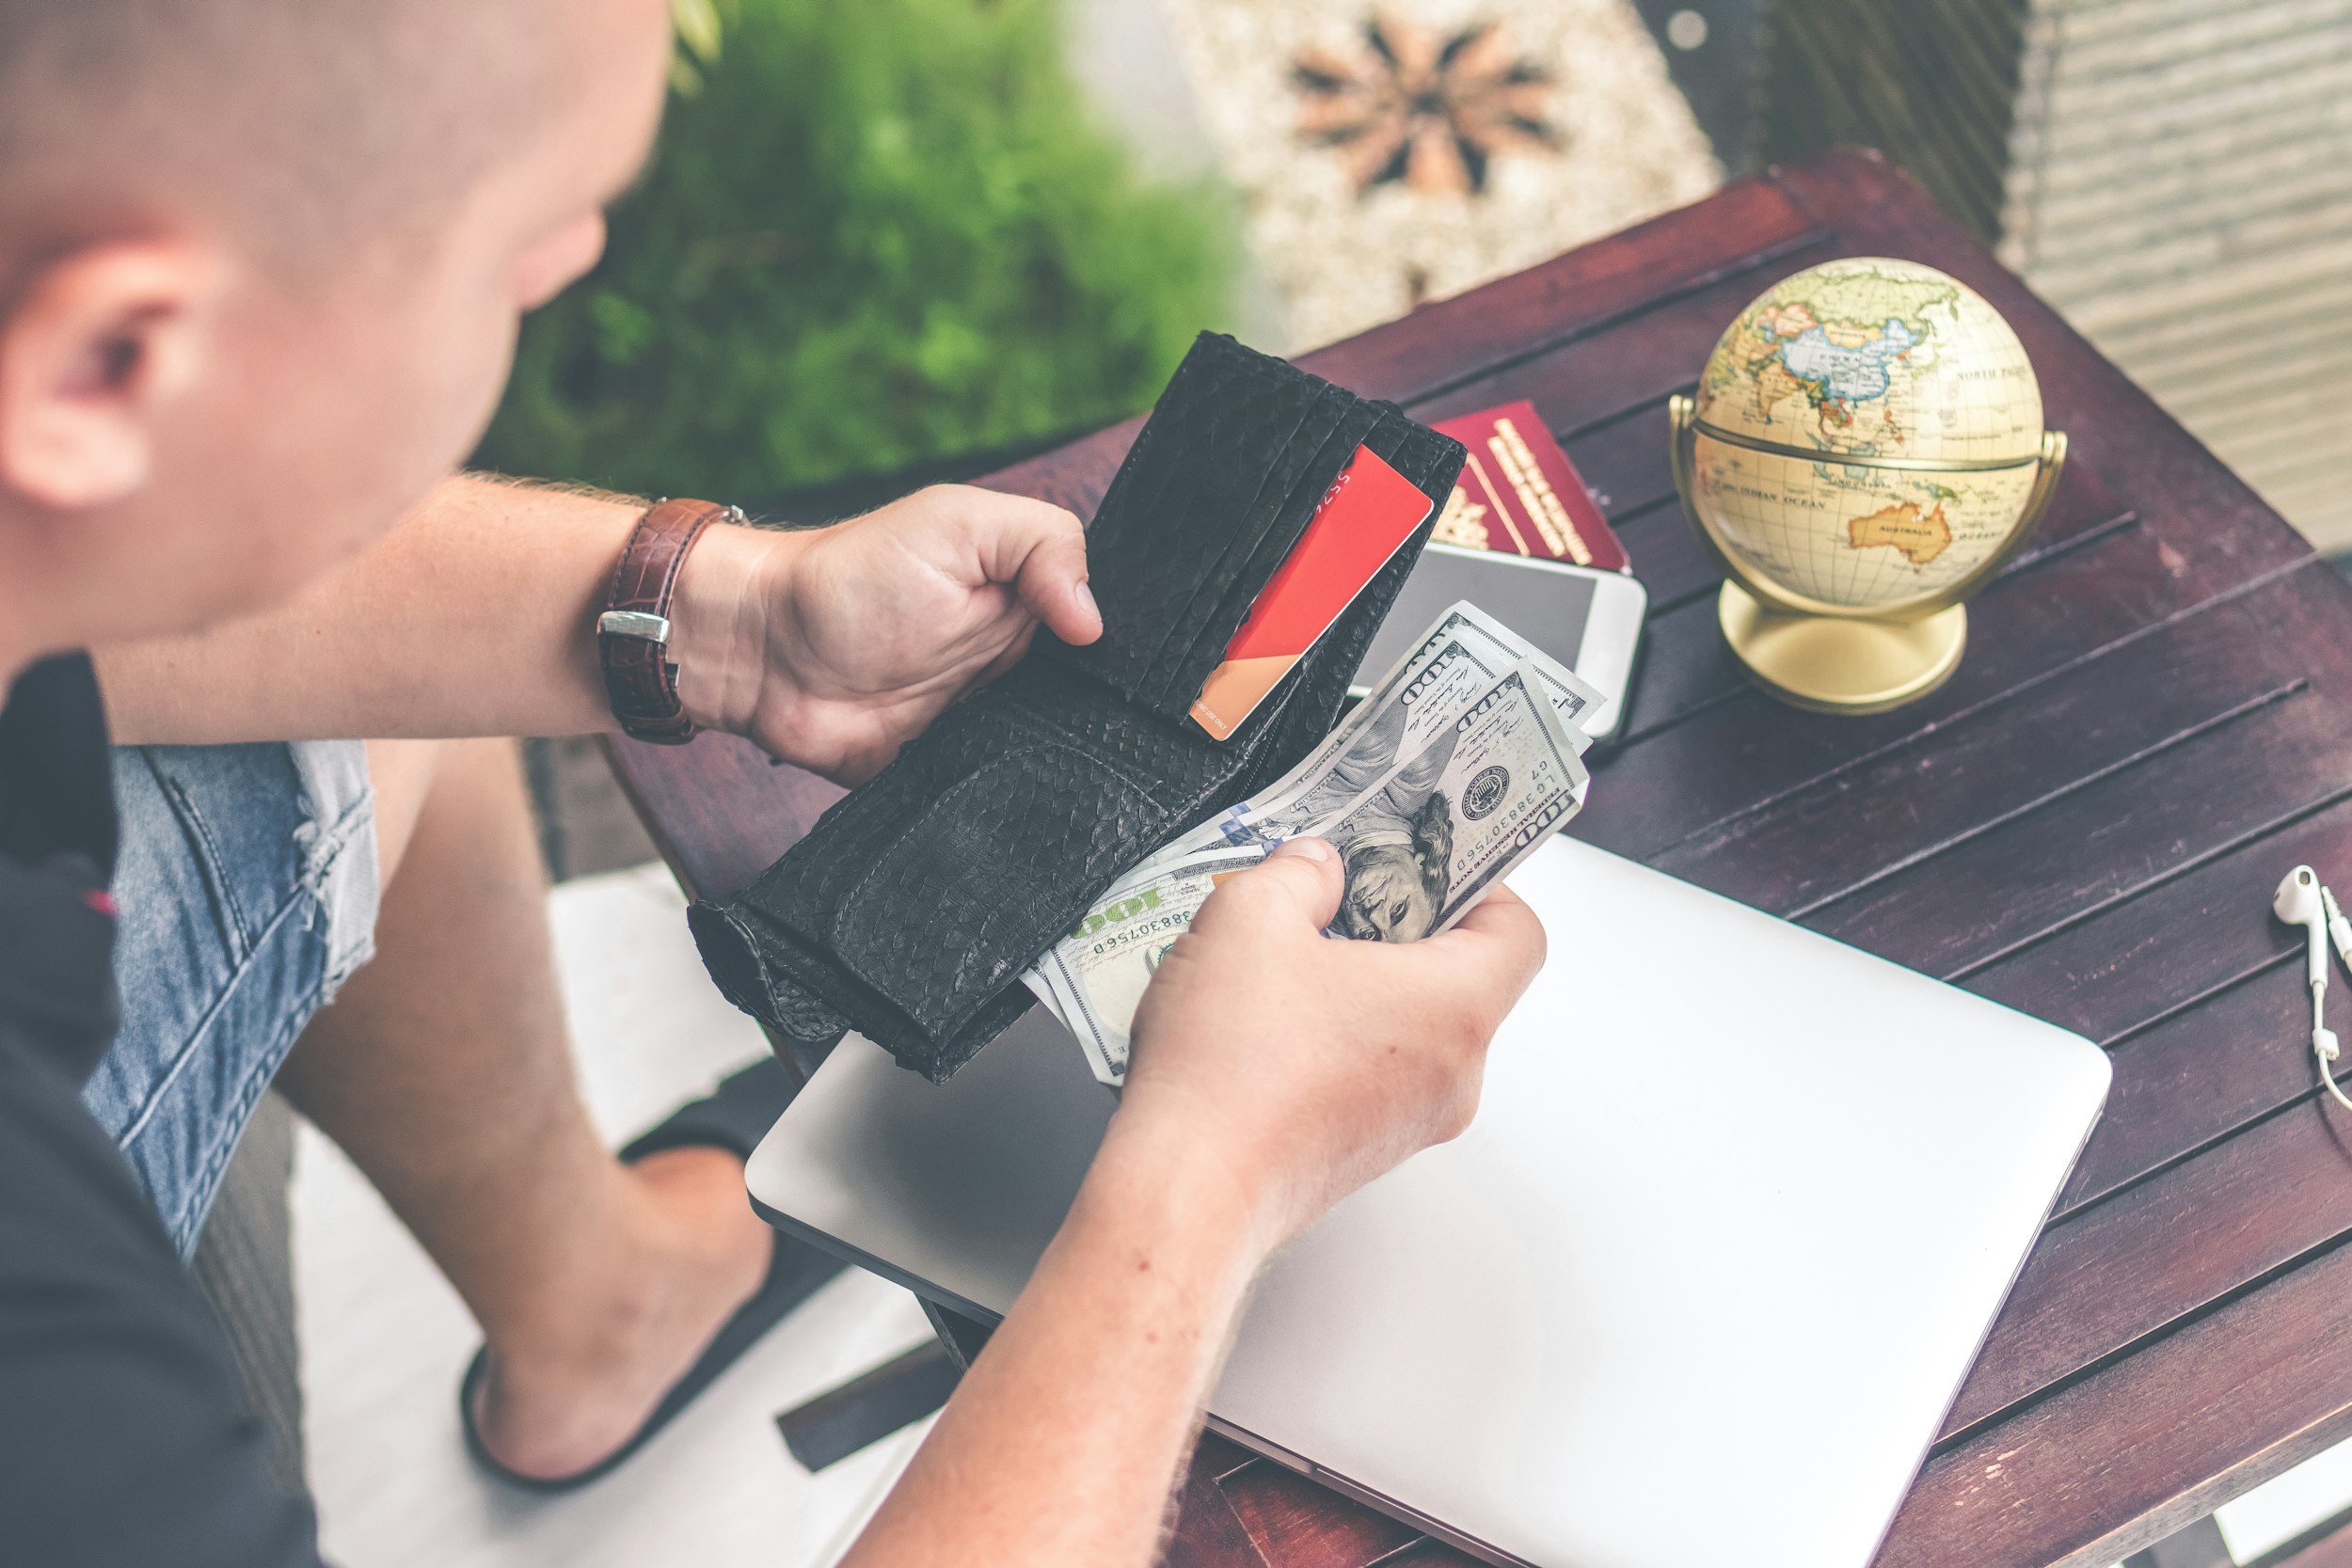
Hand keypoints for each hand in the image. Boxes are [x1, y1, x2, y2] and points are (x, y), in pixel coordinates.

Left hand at [670, 485, 1100, 782]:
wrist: (765, 652)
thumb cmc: (852, 575)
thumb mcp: (957, 523)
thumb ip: (1042, 544)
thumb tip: (1095, 622)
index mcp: (1031, 599)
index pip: (1107, 627)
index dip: (1126, 646)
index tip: (1141, 666)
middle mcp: (1020, 663)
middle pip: (1093, 698)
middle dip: (1107, 711)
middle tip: (1110, 717)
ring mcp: (990, 720)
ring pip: (1058, 751)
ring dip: (1063, 754)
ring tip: (1074, 755)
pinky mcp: (956, 773)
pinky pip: (1004, 794)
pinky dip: (1016, 796)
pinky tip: (1032, 793)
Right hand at [1107, 838, 1545, 1257]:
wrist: (1184, 1191)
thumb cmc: (1230, 1072)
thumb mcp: (1249, 916)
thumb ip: (1297, 873)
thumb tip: (1315, 867)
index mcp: (1452, 1008)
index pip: (1518, 932)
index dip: (1482, 883)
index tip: (1434, 860)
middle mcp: (1450, 1075)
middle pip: (1462, 979)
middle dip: (1403, 928)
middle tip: (1346, 894)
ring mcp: (1409, 1122)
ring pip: (1412, 1030)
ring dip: (1363, 985)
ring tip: (1288, 956)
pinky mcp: (1361, 1152)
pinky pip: (1374, 1073)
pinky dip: (1337, 1036)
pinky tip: (1267, 1019)